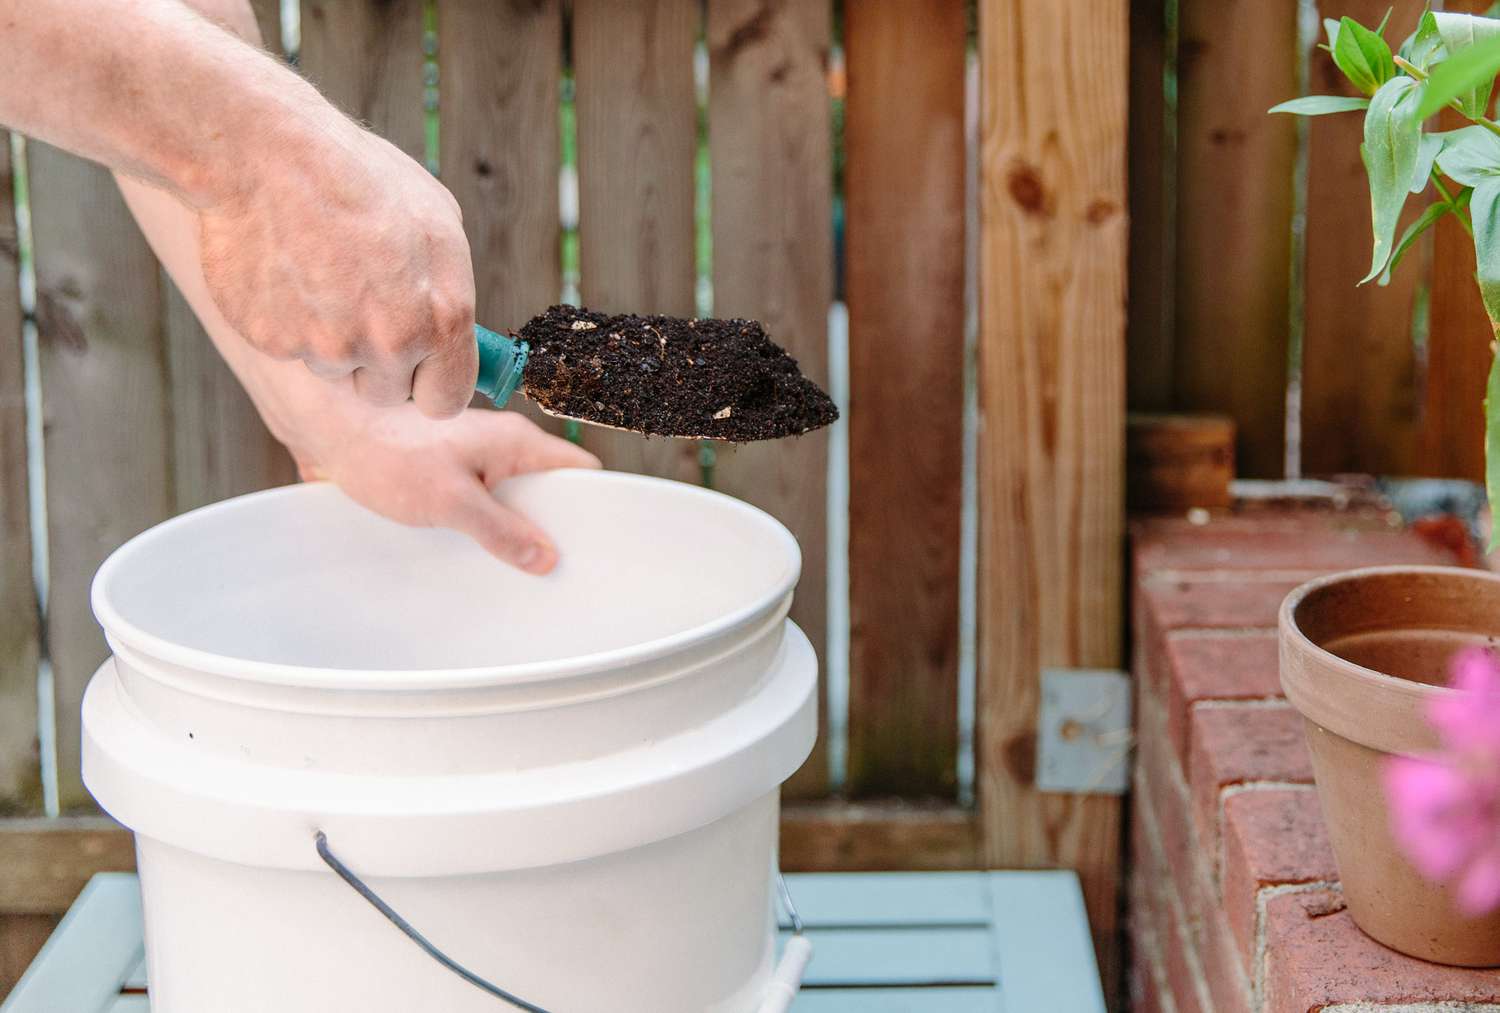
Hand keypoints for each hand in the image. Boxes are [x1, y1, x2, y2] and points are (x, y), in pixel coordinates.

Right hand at [197, 109, 477, 418]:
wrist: (268, 154)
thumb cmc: (360, 178)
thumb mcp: (438, 223)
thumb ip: (448, 291)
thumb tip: (452, 332)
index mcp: (442, 318)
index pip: (445, 401)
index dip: (430, 385)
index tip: (420, 371)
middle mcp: (390, 342)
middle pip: (386, 392)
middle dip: (376, 362)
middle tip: (360, 304)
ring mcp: (330, 346)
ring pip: (336, 370)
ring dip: (330, 338)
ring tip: (319, 271)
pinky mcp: (277, 343)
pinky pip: (291, 349)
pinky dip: (287, 322)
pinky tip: (285, 270)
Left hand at [289, 401, 601, 574]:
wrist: (334, 438)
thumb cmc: (387, 454)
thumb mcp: (452, 501)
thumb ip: (501, 531)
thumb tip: (544, 557)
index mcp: (515, 442)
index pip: (580, 468)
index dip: (596, 502)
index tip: (596, 541)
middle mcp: (502, 448)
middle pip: (551, 491)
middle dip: (554, 527)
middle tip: (554, 568)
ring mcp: (478, 463)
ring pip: (517, 502)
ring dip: (515, 533)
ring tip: (516, 569)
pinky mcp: (453, 479)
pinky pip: (487, 509)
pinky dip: (488, 532)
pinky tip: (479, 557)